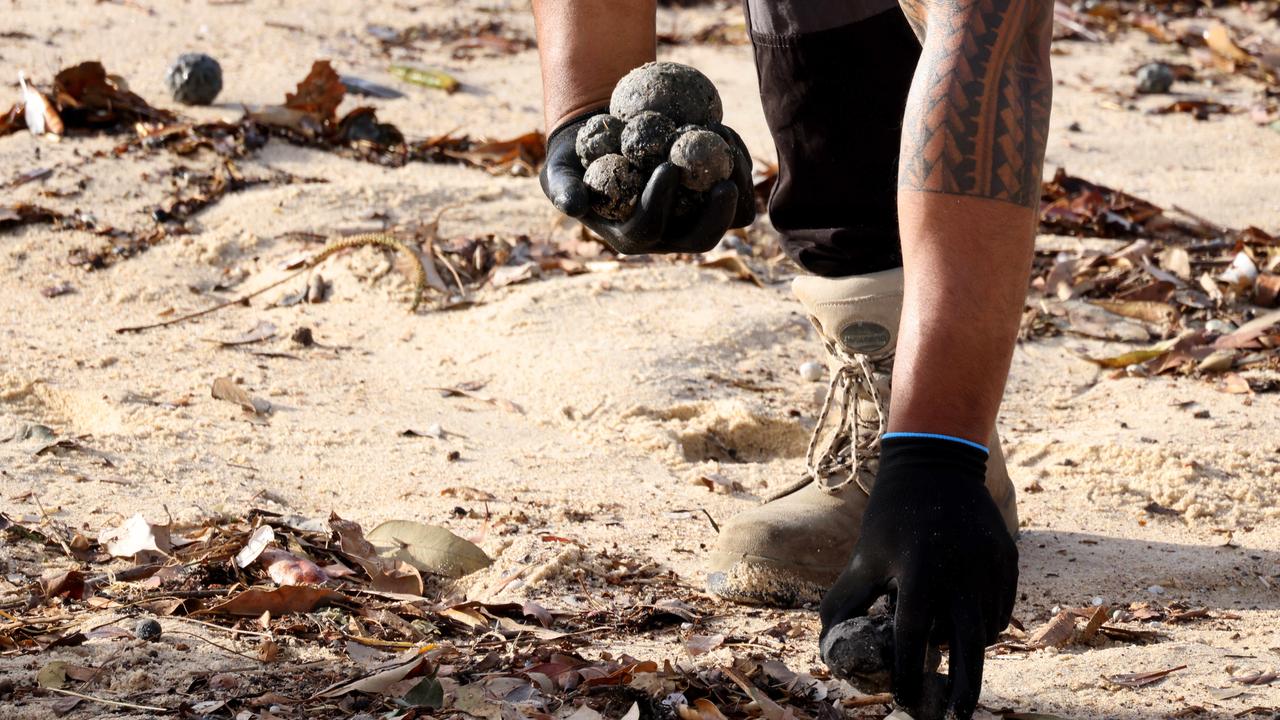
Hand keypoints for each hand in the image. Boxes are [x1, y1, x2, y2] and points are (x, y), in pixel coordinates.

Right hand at [539, 110, 755, 254]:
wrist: (603, 139)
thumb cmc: (577, 158)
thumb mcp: (558, 170)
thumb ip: (561, 188)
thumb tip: (573, 207)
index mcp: (630, 235)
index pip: (649, 229)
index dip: (659, 203)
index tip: (667, 167)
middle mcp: (667, 234)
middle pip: (701, 239)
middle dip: (718, 215)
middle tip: (725, 181)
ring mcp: (694, 216)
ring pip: (731, 217)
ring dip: (739, 185)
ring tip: (727, 141)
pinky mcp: (712, 195)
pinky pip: (739, 188)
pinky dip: (737, 161)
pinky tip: (726, 130)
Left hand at [819, 436, 1017, 718]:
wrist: (936, 464)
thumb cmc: (891, 514)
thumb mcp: (863, 555)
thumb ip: (846, 600)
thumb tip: (827, 642)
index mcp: (919, 571)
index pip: (913, 636)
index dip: (907, 672)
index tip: (902, 700)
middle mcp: (960, 571)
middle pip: (968, 645)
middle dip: (963, 687)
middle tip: (954, 717)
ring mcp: (989, 565)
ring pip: (985, 628)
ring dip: (968, 648)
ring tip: (948, 651)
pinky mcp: (1008, 559)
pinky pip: (999, 608)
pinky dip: (983, 624)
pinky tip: (963, 621)